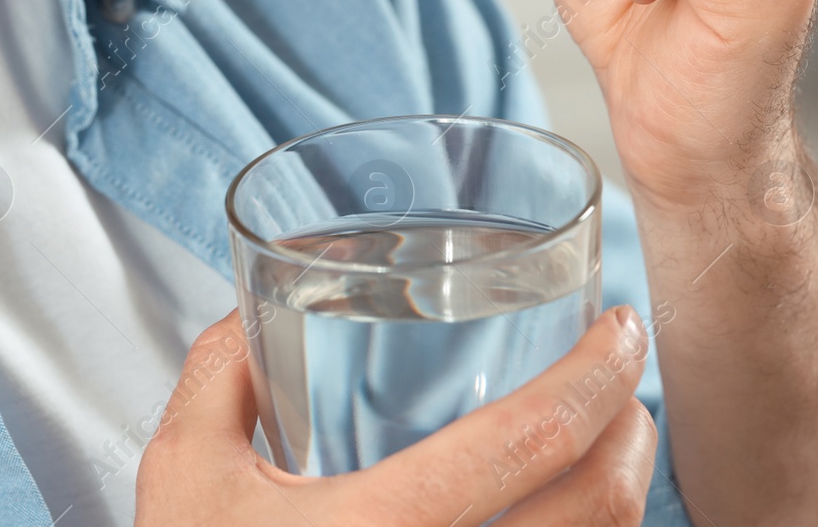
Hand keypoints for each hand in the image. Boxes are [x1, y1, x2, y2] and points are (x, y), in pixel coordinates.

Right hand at [135, 307, 656, 526]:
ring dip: (624, 492)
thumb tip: (259, 311)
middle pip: (597, 510)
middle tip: (623, 380)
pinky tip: (562, 516)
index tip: (617, 331)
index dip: (593, 375)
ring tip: (608, 444)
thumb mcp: (185, 473)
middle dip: (632, 430)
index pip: (529, 442)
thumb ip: (222, 376)